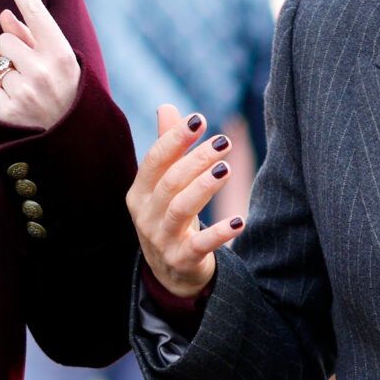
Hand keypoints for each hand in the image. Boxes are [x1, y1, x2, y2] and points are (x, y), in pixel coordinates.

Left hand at [0, 0, 80, 131]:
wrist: (73, 145)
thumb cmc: (65, 96)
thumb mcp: (59, 66)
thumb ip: (32, 40)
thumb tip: (5, 14)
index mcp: (62, 55)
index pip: (36, 13)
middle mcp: (44, 71)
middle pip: (4, 41)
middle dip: (9, 52)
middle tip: (27, 73)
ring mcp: (26, 93)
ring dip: (2, 74)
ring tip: (23, 92)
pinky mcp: (8, 112)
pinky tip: (11, 105)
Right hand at [128, 105, 244, 297]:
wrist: (171, 272)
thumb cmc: (169, 218)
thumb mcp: (163, 186)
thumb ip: (168, 150)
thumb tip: (167, 107)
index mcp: (139, 193)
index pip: (154, 160)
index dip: (175, 138)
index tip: (199, 119)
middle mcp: (145, 215)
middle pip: (170, 182)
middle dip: (196, 159)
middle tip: (224, 142)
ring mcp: (161, 240)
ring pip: (180, 209)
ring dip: (204, 188)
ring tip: (226, 169)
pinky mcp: (181, 260)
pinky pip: (200, 245)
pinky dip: (220, 233)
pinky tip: (239, 220)